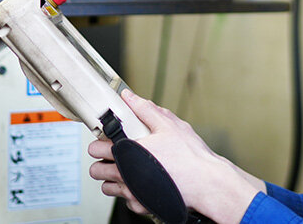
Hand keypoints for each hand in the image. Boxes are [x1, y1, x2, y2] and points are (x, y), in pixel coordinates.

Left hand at [87, 89, 261, 222]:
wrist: (207, 183)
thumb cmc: (190, 156)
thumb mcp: (169, 125)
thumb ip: (145, 109)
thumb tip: (129, 97)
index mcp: (128, 152)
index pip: (96, 149)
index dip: (98, 143)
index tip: (103, 141)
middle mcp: (126, 175)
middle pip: (96, 171)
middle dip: (101, 162)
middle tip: (113, 156)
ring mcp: (133, 193)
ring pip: (108, 188)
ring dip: (113, 179)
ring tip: (126, 170)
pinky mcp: (142, 206)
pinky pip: (126, 201)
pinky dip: (130, 193)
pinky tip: (142, 183)